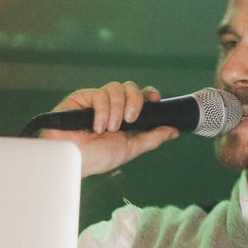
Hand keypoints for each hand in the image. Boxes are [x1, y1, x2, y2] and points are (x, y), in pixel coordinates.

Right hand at [41, 81, 178, 177]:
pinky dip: (102, 111)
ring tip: (110, 128)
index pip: (140, 96)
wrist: (73, 160)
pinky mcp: (82, 97)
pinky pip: (100, 93)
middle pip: (130, 87)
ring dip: (117, 109)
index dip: (148, 94)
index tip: (155, 100)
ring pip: (116, 88)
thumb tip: (174, 130)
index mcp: (124, 116)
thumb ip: (152, 138)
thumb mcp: (130, 149)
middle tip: (130, 120)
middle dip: (135, 101)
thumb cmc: (96, 158)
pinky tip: (97, 126)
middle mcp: (112, 106)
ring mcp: (97, 100)